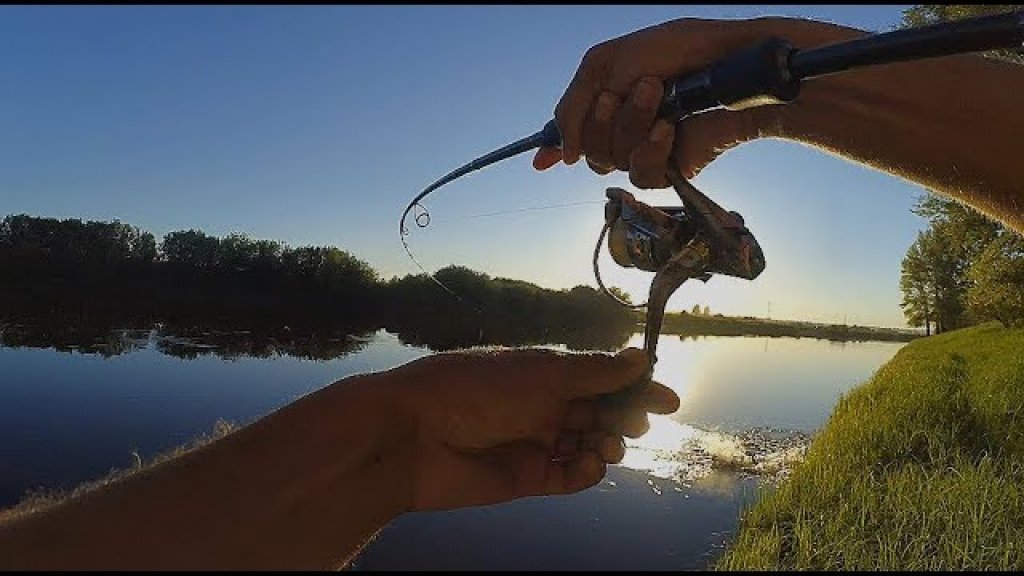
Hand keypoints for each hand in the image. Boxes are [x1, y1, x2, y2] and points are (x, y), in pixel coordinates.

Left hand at [386, 347, 678, 510]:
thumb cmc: (471, 390)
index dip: (634, 386)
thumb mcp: (539, 373)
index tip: (668, 397)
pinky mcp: (525, 478)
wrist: (411, 436)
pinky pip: (568, 477)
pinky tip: (592, 463)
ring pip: (588, 444)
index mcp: (542, 372)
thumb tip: (641, 355)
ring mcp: (533, 442)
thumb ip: (594, 371)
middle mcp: (540, 405)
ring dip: (607, 443)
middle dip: (624, 416)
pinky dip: (586, 472)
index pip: (599, 377)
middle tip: (636, 422)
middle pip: (598, 412)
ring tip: (609, 443)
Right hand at [532, 17, 856, 186]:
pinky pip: (640, 173)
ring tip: (659, 94)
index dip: (558, 146)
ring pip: (611, 161)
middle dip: (604, 119)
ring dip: (632, 124)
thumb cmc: (676, 52)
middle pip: (586, 150)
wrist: (727, 67)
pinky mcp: (668, 168)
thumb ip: (571, 106)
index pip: (572, 132)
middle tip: (635, 88)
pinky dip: (651, 147)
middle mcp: (623, 128)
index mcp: (606, 99)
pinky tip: (670, 128)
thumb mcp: (604, 64)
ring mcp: (645, 149)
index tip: (542, 162)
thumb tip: (556, 155)